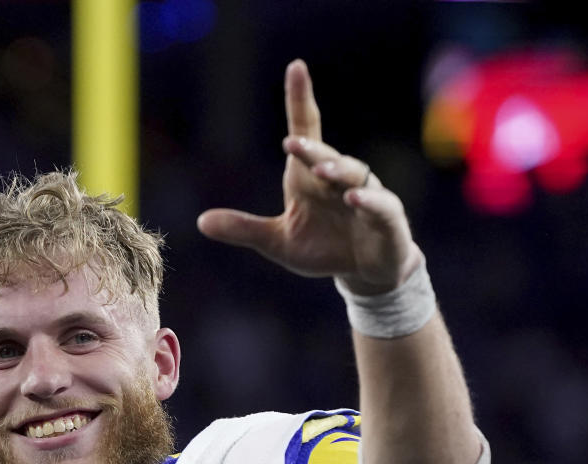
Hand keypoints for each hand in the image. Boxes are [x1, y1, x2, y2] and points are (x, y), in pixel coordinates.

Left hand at [197, 60, 420, 293]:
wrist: (364, 272)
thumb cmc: (323, 248)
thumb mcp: (277, 242)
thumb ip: (244, 229)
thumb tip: (201, 221)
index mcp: (310, 178)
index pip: (306, 131)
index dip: (300, 100)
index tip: (295, 67)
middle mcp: (339, 180)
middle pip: (325, 155)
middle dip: (310, 148)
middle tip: (290, 143)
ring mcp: (366, 196)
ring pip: (354, 174)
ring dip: (337, 170)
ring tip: (320, 171)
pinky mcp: (387, 218)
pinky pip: (380, 204)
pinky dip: (368, 200)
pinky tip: (354, 198)